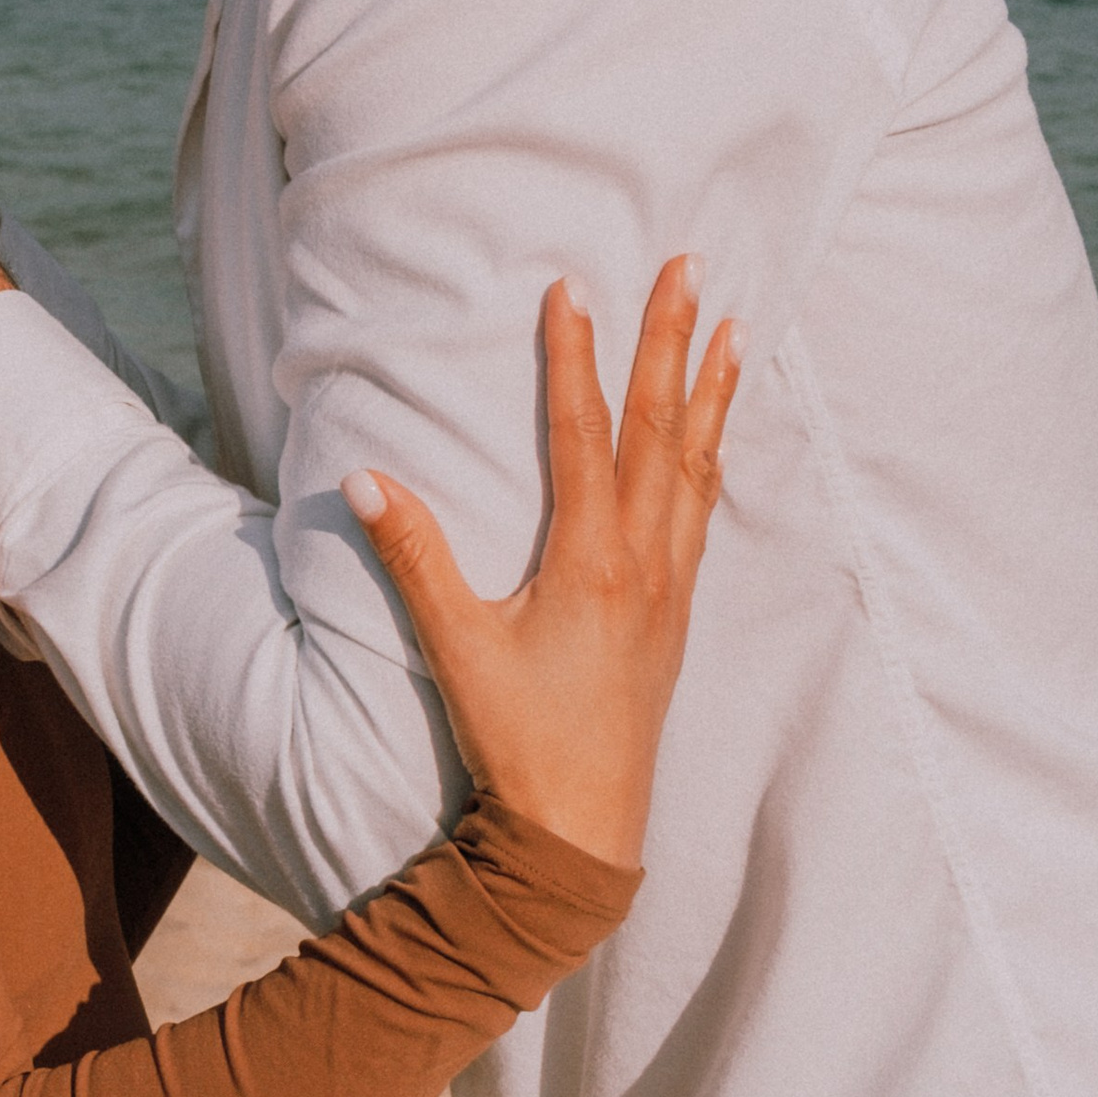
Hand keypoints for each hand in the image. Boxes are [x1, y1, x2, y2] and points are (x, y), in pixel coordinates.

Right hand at [343, 259, 740, 871]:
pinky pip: (701, 511)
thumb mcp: (457, 647)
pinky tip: (714, 438)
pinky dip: (711, 458)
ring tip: (732, 329)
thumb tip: (366, 480)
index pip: (585, 434)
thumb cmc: (519, 740)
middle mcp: (644, 562)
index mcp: (593, 561)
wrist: (583, 828)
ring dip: (711, 393)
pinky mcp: (675, 614)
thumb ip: (415, 558)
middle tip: (691, 268)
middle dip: (673, 344)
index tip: (575, 288)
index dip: (576, 358)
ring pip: (696, 467)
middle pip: (661, 431)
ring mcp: (669, 587)